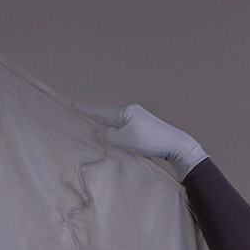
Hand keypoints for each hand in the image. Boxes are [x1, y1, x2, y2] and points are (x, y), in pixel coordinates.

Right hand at [77, 102, 206, 178]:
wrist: (175, 144)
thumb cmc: (150, 140)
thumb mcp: (125, 139)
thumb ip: (109, 136)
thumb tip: (101, 132)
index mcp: (125, 111)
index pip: (101, 111)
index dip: (86, 110)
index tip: (73, 105)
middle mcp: (131, 112)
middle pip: (108, 117)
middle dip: (96, 120)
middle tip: (82, 121)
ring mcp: (138, 120)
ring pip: (117, 124)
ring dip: (108, 130)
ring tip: (98, 134)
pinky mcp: (144, 128)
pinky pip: (125, 129)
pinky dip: (118, 134)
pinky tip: (117, 140)